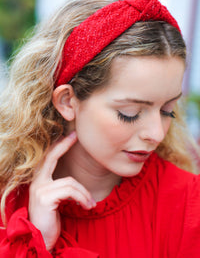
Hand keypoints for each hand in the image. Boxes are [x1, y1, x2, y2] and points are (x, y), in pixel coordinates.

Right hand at [28, 131, 95, 250]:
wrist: (40, 239)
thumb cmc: (50, 220)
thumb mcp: (57, 200)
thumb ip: (62, 187)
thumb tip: (75, 180)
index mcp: (39, 182)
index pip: (48, 158)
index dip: (59, 145)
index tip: (71, 135)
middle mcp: (37, 183)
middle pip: (51, 157)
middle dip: (64, 145)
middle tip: (76, 135)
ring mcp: (39, 189)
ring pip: (70, 182)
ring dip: (84, 194)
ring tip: (91, 204)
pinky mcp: (45, 198)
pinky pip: (70, 191)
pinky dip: (82, 198)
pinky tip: (87, 207)